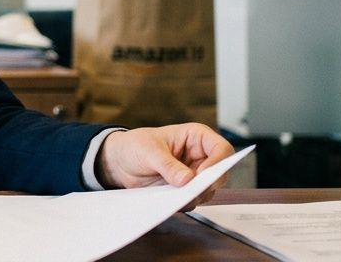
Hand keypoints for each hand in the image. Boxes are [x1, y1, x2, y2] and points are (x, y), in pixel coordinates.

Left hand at [95, 123, 234, 209]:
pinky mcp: (185, 190)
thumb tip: (187, 179)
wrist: (118, 163)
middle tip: (190, 192)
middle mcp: (200, 157)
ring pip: (209, 191)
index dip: (218, 163)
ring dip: (195, 196)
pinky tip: (169, 200)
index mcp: (196, 137)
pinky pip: (193, 200)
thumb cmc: (134, 146)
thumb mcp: (148, 151)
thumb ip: (167, 165)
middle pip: (220, 174)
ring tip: (174, 195)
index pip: (222, 149)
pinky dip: (184, 203)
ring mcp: (194, 175)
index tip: (202, 176)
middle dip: (207, 185)